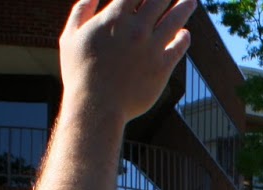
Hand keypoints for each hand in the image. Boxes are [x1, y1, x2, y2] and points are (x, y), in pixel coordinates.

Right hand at [59, 0, 197, 124]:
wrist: (97, 106)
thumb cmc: (80, 72)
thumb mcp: (70, 36)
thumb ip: (81, 11)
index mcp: (114, 17)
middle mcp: (137, 28)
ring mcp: (152, 47)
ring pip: (176, 19)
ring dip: (185, 6)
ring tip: (192, 0)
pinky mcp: (163, 67)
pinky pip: (179, 47)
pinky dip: (184, 37)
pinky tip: (184, 33)